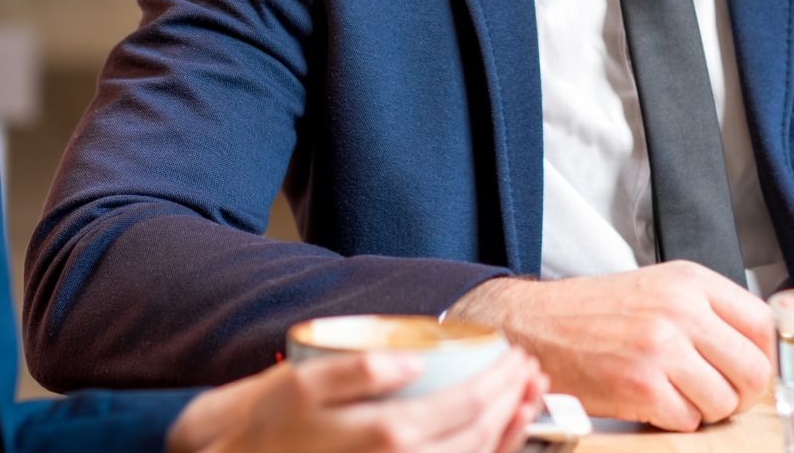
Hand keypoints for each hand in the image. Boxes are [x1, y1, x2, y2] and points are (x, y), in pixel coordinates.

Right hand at [167, 348, 548, 452]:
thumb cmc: (267, 426)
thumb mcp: (301, 383)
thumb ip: (358, 372)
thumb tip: (412, 361)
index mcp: (385, 437)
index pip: (465, 408)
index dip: (499, 381)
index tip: (515, 354)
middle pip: (480, 438)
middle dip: (512, 400)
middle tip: (527, 368)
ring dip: (510, 430)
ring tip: (525, 396)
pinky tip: (500, 433)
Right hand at [444, 262, 773, 430]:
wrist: (534, 325)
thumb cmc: (593, 312)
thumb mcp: (657, 288)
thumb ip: (706, 309)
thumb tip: (754, 347)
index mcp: (689, 281)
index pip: (762, 324)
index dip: (762, 357)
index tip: (748, 370)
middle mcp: (680, 309)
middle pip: (753, 369)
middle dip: (739, 394)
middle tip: (716, 394)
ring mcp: (662, 347)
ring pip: (724, 402)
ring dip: (704, 410)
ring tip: (675, 395)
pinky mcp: (642, 384)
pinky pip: (688, 421)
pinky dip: (673, 421)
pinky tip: (650, 402)